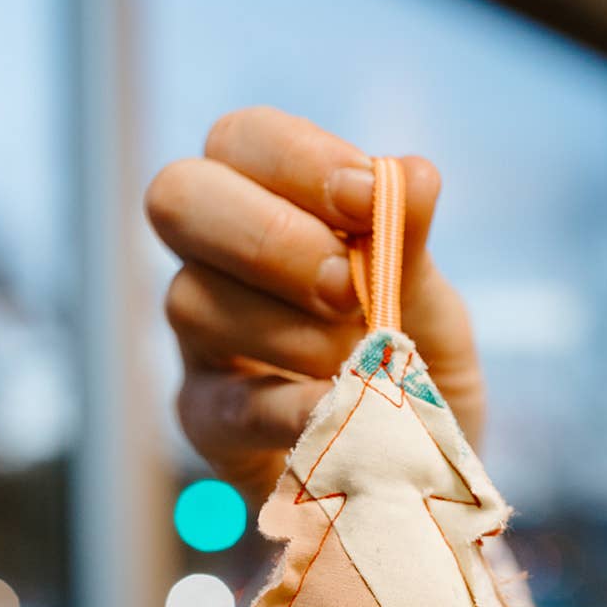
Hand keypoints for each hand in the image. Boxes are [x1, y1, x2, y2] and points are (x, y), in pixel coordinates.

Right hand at [145, 106, 483, 507]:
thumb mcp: (428, 299)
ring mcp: (202, 343)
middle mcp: (214, 260)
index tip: (370, 201)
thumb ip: (410, 244)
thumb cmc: (410, 365)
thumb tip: (414, 175)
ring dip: (284, 327)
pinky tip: (339, 405)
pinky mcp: (209, 422)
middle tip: (345, 288)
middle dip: (269, 236)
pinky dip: (287, 403)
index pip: (241, 139)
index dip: (298, 160)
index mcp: (266, 201)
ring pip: (192, 300)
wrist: (421, 467)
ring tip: (358, 361)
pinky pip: (223, 403)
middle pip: (178, 198)